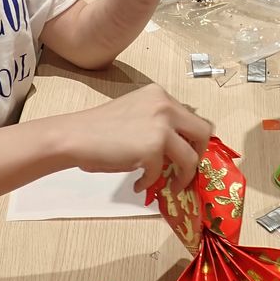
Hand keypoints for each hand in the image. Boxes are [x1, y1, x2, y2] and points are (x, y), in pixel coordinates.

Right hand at [63, 84, 214, 193]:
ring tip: (172, 185)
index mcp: (160, 95)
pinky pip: (161, 173)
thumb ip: (158, 121)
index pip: (192, 118)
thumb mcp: (136, 113)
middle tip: (186, 169)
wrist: (76, 136)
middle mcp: (165, 106)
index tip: (187, 154)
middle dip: (198, 154)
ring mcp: (161, 126)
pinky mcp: (153, 148)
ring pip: (191, 158)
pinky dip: (151, 182)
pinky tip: (138, 184)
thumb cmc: (99, 128)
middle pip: (203, 133)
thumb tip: (177, 145)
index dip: (193, 139)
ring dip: (183, 176)